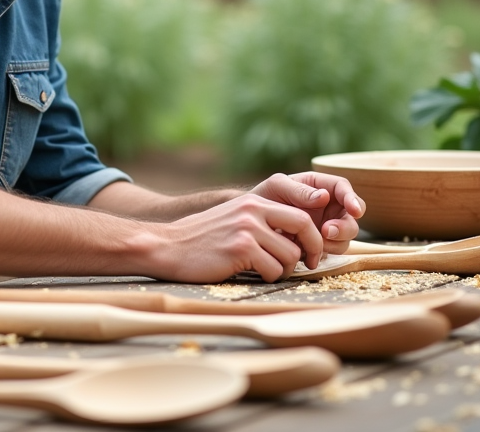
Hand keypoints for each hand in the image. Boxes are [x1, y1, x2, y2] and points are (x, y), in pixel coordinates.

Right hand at [152, 194, 327, 282]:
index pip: (299, 214)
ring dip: (283, 270)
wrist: (167, 246)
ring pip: (290, 255)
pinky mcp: (240, 249)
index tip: (311, 252)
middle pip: (304, 227)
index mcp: (253, 201)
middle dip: (312, 250)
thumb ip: (261, 221)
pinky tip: (252, 275)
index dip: (312, 235)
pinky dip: (268, 277)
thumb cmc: (201, 239)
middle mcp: (253, 211)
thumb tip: (295, 238)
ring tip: (267, 272)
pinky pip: (272, 269)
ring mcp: (246, 229)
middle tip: (309, 265)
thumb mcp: (233, 218)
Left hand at [250, 172, 364, 259]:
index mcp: (320, 186)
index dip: (352, 199)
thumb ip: (299, 190)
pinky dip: (323, 253)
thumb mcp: (278, 186)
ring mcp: (326, 226)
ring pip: (345, 238)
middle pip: (351, 217)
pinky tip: (307, 253)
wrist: (252, 221)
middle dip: (345, 226)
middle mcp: (328, 207)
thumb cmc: (265, 196)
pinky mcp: (319, 244)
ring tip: (314, 244)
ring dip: (335, 242)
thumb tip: (324, 197)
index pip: (343, 188)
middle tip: (327, 231)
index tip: (354, 211)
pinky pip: (330, 251)